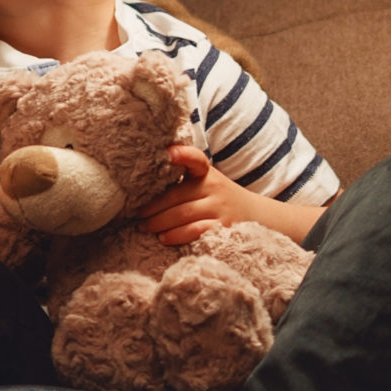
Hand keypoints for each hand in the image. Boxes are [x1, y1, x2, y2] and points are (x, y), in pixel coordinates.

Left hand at [136, 146, 255, 245]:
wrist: (256, 216)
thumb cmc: (218, 197)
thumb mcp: (206, 180)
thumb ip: (183, 177)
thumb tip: (143, 180)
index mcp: (206, 173)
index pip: (196, 159)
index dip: (183, 154)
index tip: (168, 152)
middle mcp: (214, 188)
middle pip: (176, 196)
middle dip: (151, 207)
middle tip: (135, 214)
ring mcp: (219, 208)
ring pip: (182, 214)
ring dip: (158, 222)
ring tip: (143, 227)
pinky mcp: (222, 228)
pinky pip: (195, 231)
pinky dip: (176, 235)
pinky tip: (163, 238)